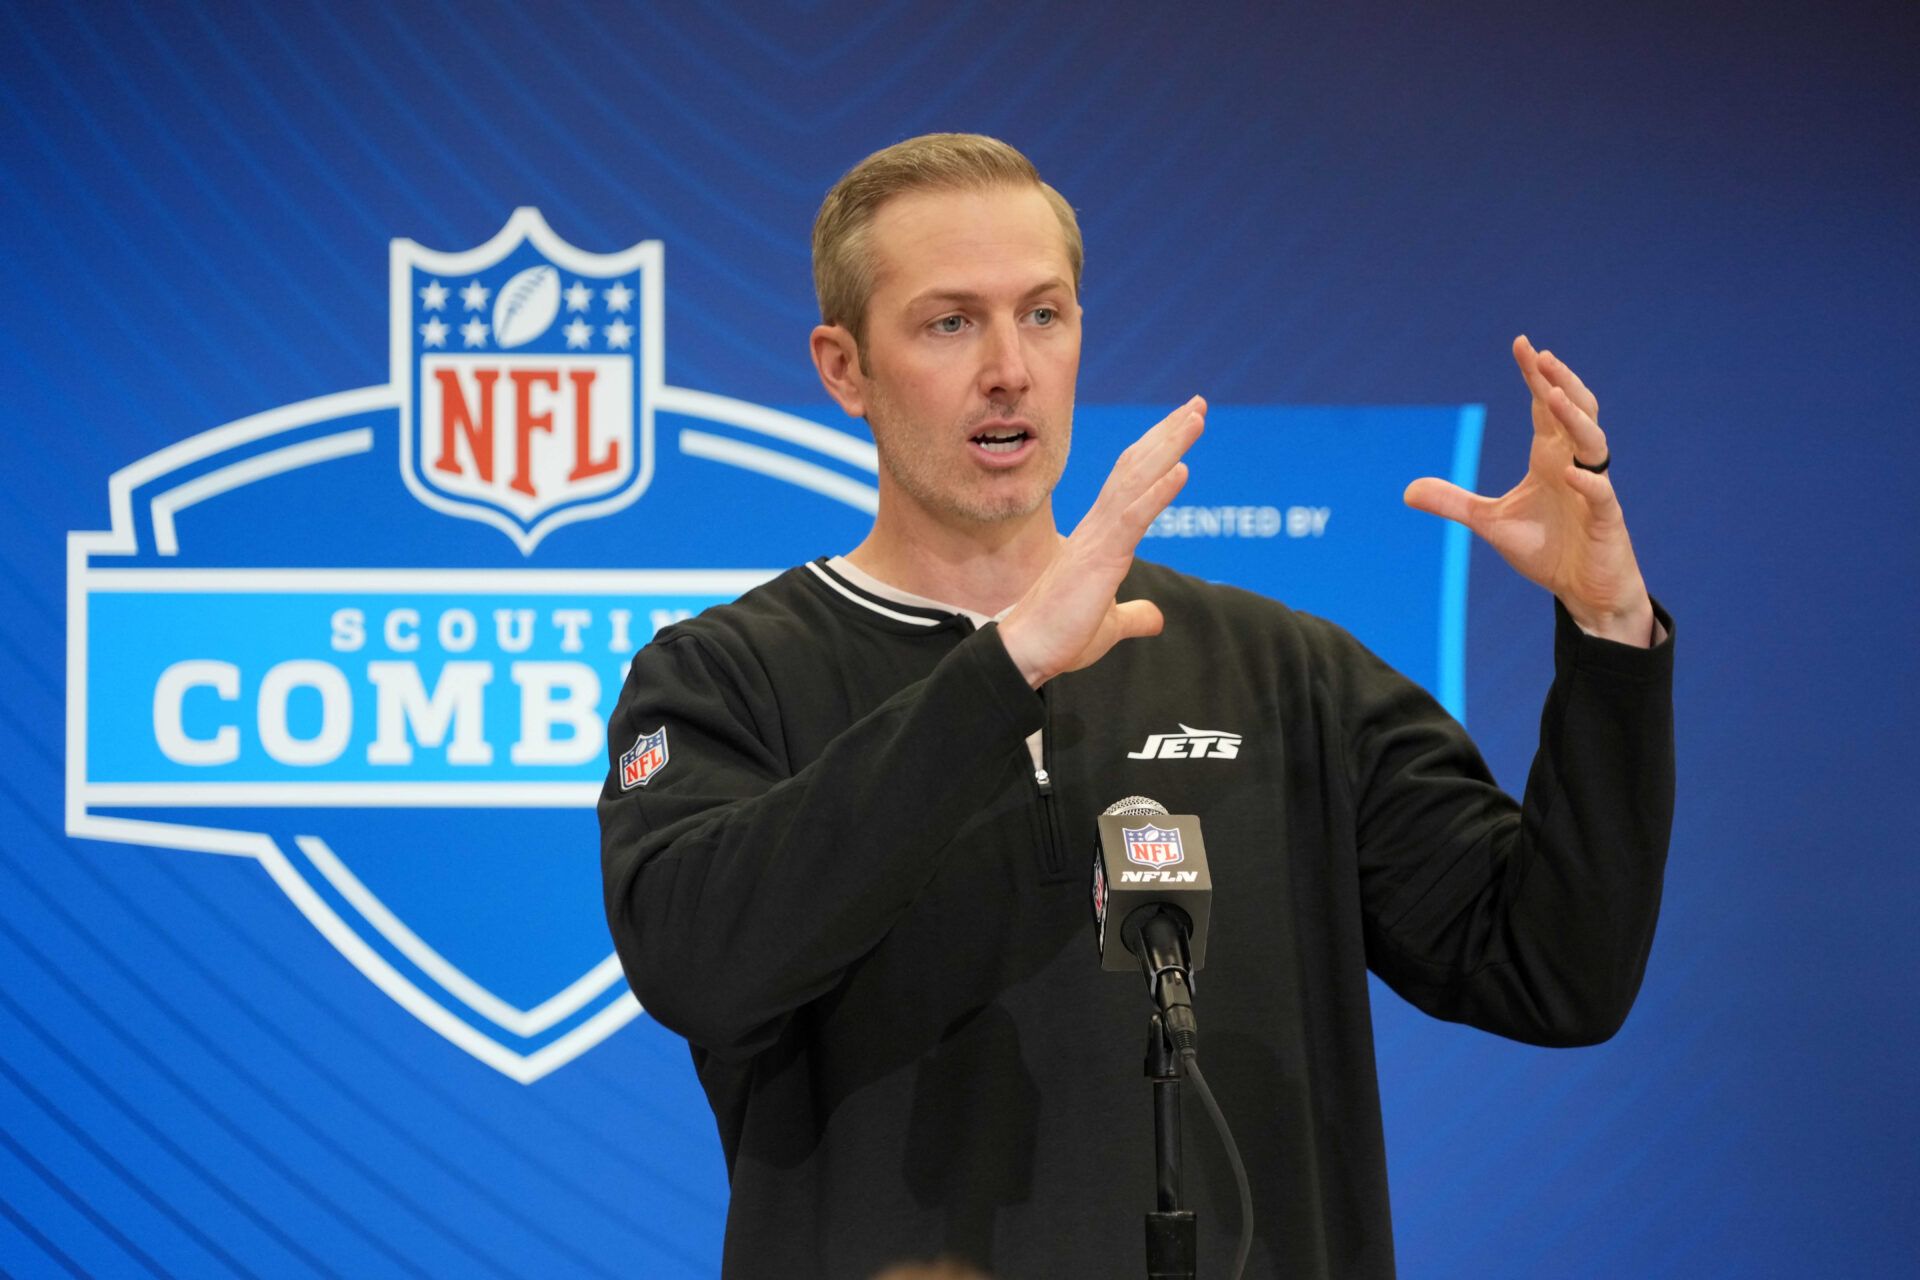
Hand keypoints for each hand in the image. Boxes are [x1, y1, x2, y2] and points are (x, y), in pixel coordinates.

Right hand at [1000, 396, 1206, 685]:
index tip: (1183, 425)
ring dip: (1168, 447)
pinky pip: (1133, 519)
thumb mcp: (1110, 627)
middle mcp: (1098, 528)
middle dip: (1167, 434)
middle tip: (1197, 404)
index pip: (1131, 482)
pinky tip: (1182, 469)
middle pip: (1136, 468)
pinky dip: (1158, 492)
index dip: (1158, 451)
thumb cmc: (1061, 637)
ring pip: (1136, 481)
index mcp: (1100, 538)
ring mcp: (1098, 540)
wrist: (1027, 652)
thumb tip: (1156, 619)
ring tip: (1196, 418)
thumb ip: (1134, 616)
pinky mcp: (1100, 559)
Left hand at [1403, 337, 1654, 645]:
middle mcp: (1574, 465)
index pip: (1544, 408)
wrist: (1584, 590)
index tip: (1522, 344)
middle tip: (1541, 355)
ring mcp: (1593, 490)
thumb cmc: (1548, 550)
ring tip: (1553, 395)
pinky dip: (1588, 483)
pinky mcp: (1606, 521)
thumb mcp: (1491, 524)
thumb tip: (1406, 491)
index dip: (1536, 376)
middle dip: (1559, 382)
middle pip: (1573, 411)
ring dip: (1575, 418)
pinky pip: (1602, 495)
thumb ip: (1454, 503)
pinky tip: (1569, 473)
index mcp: (1549, 458)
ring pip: (1593, 442)